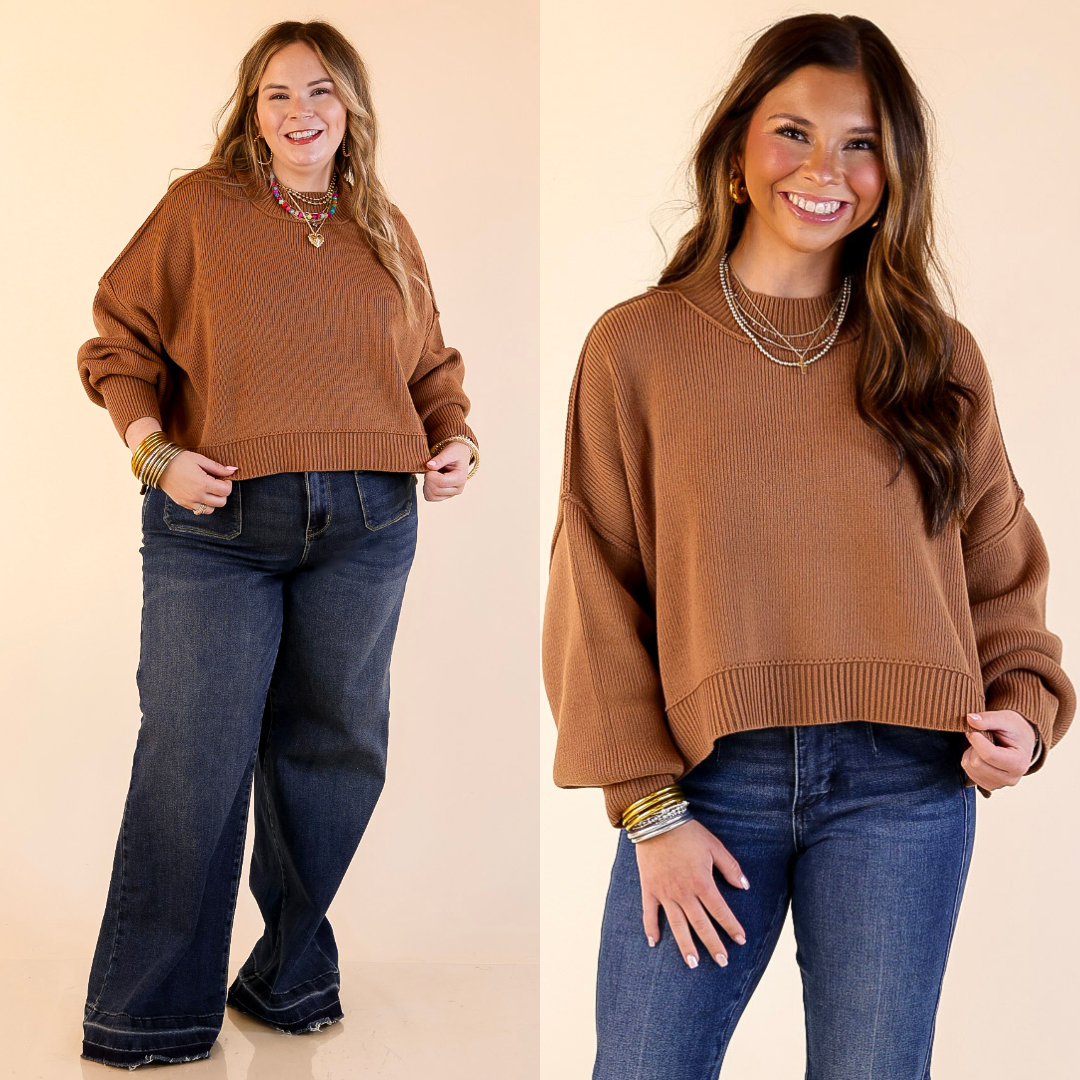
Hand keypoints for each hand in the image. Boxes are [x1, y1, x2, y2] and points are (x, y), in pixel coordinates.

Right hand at [158, 451, 237, 513]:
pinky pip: (198, 510)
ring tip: (208, 490)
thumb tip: (233, 470)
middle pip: (221, 502)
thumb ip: (217, 467)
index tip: (223, 478)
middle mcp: (197, 496)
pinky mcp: (183, 504)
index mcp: (203, 484)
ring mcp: (189, 502)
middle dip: (222, 493)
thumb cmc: (180, 460)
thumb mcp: (200, 459)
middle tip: (217, 484)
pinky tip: (199, 493)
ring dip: (213, 501)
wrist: (158, 465)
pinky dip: (203, 504)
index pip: (226, 491)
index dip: (228, 484)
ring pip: (211, 510)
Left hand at [423, 441, 471, 501]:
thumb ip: (440, 459)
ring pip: (431, 496)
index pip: (441, 482)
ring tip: (431, 474)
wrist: (459, 456)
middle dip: (428, 478)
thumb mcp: (449, 452)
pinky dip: (426, 489)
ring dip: (426, 484)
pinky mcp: (444, 496)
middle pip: (435, 490)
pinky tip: (430, 480)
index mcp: (461, 478)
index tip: (430, 465)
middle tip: (430, 468)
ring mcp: (451, 494)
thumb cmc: (455, 452)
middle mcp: (458, 489)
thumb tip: (429, 465)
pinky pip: (430, 497)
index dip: (431, 474)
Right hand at [635, 818, 749, 968]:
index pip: (720, 911)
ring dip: (685, 945)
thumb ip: (730, 867)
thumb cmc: (688, 833)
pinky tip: (653, 943)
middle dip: (713, 945)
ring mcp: (665, 893)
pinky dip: (650, 928)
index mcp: (702, 883)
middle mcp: (684, 893)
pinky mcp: (649, 889)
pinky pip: (649, 913)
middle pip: (701, 924)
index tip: (740, 940)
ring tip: (692, 964)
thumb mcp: (715, 846)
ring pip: (678, 925)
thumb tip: (744, 886)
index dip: (732, 926)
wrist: (657, 822)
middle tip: (722, 962)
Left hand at [961, 710, 1037, 790]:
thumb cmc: (1014, 729)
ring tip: (983, 745)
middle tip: (982, 736)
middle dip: (974, 746)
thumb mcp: (1005, 719)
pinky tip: (981, 755)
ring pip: (970, 767)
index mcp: (1019, 763)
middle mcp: (1011, 778)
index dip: (976, 739)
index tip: (974, 729)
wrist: (1021, 741)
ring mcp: (1000, 784)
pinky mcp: (988, 785)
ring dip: (970, 752)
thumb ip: (988, 719)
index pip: (988, 755)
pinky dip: (970, 760)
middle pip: (977, 763)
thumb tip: (969, 718)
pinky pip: (968, 772)